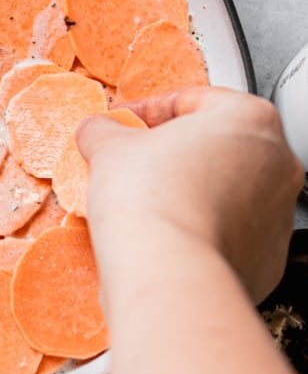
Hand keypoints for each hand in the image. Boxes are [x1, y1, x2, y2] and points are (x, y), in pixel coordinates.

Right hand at [75, 86, 303, 302]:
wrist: (169, 273)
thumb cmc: (153, 203)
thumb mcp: (109, 147)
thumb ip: (103, 129)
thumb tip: (96, 129)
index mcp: (249, 118)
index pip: (192, 100)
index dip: (146, 111)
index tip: (122, 124)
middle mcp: (276, 162)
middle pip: (215, 144)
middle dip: (172, 152)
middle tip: (132, 161)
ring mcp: (276, 214)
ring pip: (224, 189)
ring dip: (187, 190)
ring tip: (144, 202)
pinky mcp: (267, 258)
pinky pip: (228, 232)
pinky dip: (200, 228)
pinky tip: (165, 232)